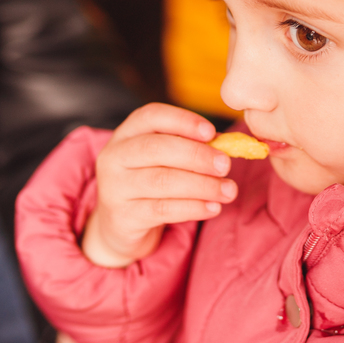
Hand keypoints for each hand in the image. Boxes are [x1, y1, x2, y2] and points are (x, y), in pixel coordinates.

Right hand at [82, 103, 235, 267]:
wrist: (120, 225)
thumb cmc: (149, 183)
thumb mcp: (162, 160)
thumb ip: (187, 147)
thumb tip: (227, 144)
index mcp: (126, 134)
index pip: (151, 116)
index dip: (183, 120)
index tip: (211, 132)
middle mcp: (115, 157)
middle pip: (156, 148)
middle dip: (196, 155)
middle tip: (226, 165)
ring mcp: (115, 188)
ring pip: (162, 181)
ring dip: (202, 185)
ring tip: (228, 190)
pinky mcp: (123, 217)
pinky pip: (162, 210)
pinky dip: (193, 208)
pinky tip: (213, 208)